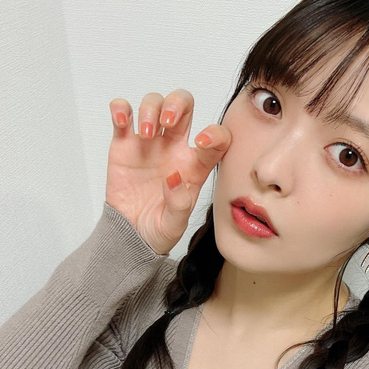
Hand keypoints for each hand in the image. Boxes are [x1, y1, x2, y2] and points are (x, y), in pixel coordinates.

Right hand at [106, 89, 230, 253]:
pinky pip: (123, 113)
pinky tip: (121, 121)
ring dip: (151, 109)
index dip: (216, 133)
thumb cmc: (158, 229)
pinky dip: (121, 108)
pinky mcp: (124, 143)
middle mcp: (175, 148)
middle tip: (167, 121)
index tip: (202, 141)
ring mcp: (149, 142)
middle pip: (184, 105)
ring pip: (154, 102)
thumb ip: (179, 203)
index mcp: (195, 166)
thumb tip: (174, 178)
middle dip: (177, 103)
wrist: (130, 235)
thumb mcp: (174, 225)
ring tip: (146, 133)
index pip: (216, 139)